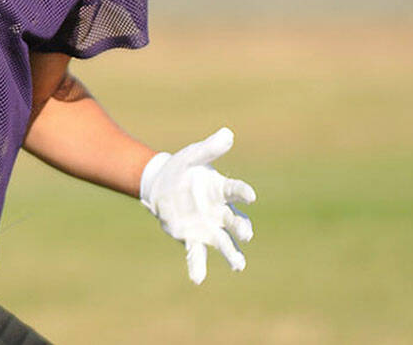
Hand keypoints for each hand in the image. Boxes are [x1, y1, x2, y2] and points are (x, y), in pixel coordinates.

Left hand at [140, 127, 256, 284]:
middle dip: (241, 228)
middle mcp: (219, 211)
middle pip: (235, 221)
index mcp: (220, 189)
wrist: (162, 184)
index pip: (235, 191)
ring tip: (238, 265)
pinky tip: (197, 279)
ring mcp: (208, 226)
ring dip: (232, 254)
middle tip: (246, 234)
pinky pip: (197, 253)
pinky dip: (197, 266)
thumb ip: (209, 148)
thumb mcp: (192, 155)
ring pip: (224, 242)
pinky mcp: (192, 237)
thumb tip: (227, 133)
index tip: (250, 195)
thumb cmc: (182, 168)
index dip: (243, 192)